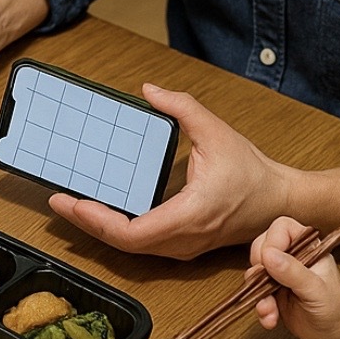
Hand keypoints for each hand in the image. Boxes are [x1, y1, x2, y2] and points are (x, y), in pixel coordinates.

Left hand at [48, 85, 291, 259]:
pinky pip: (143, 244)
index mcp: (190, 214)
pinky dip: (117, 231)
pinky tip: (99, 213)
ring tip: (70, 206)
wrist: (281, 202)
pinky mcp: (183, 245)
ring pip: (132, 248)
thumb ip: (183, 108)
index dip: (98, 221)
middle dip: (87, 223)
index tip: (72, 203)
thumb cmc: (253, 172)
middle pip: (124, 244)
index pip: (134, 233)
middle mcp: (184, 238)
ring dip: (99, 229)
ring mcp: (183, 247)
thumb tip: (149, 90)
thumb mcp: (218, 132)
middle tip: (58, 202)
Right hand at [251, 216, 339, 338]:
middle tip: (266, 284)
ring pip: (254, 271)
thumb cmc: (334, 308)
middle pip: (262, 246)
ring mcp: (279, 273)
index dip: (272, 242)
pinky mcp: (270, 291)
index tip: (269, 262)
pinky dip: (260, 307)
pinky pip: (254, 292)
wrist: (333, 334)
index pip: (282, 228)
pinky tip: (270, 318)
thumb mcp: (316, 290)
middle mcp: (292, 256)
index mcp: (308, 247)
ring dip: (258, 294)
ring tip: (270, 310)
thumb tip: (268, 255)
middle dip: (259, 269)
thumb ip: (293, 272)